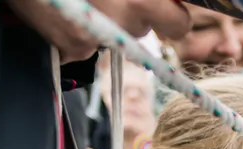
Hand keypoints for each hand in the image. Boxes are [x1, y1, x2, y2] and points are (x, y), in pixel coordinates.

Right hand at [7, 0, 191, 62]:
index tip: (164, 6)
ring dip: (105, 21)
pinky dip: (78, 29)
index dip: (172, 15)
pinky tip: (64, 8)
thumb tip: (169, 1)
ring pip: (115, 37)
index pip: (178, 24)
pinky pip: (87, 44)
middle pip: (143, 30)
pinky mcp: (73, 49)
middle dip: (135, 15)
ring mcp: (96, 39)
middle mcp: (122, 21)